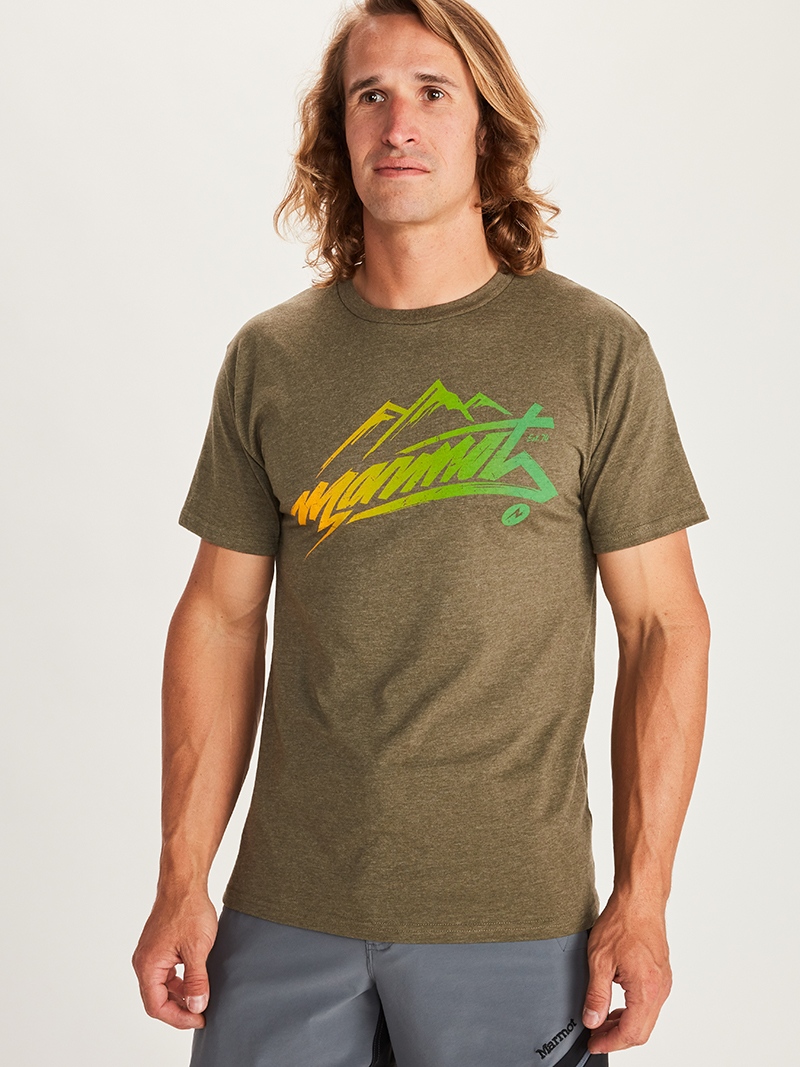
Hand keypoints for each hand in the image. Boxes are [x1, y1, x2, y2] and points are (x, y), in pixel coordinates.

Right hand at [132, 891, 217, 1028]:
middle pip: (156, 999)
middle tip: (202, 1013)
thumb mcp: (197, 949)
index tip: (200, 1018)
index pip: (157, 1006)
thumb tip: (196, 1007)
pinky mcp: (158, 948)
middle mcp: (144, 962)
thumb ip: (196, 980)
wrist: (184, 883)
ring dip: (180, 996)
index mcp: (147, 965)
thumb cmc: (189, 910)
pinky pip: (165, 974)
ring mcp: (150, 955)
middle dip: (179, 1009)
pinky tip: (195, 981)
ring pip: (161, 987)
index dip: (178, 1018)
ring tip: (201, 998)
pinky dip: (179, 982)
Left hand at [581, 893, 672, 1053]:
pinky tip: (616, 1005)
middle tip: (595, 1036)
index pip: (631, 1032)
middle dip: (617, 1038)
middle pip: (642, 1031)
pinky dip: (633, 1011)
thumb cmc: (622, 923)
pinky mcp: (662, 975)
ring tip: (601, 1021)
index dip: (610, 1043)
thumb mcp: (599, 960)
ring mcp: (664, 982)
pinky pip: (649, 1004)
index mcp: (647, 989)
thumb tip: (592, 1020)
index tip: (593, 1044)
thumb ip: (596, 995)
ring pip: (647, 1018)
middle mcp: (660, 989)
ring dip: (625, 1025)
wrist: (639, 900)